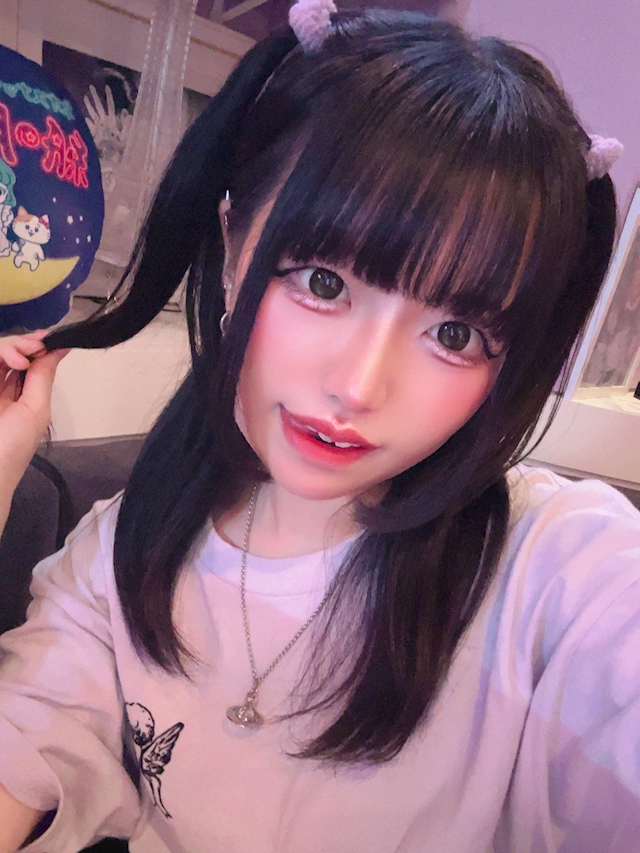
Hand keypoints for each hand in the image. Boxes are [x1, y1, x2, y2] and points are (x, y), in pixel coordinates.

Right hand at [0, 331, 68, 533]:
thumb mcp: (35, 410)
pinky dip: (0, 354)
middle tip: (31, 348)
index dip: (37, 345)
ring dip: (9, 348)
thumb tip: (64, 346)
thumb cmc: (12, 445)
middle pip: (11, 352)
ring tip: (19, 360)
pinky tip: (11, 362)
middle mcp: (3, 388)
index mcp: (23, 395)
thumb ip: (44, 376)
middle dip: (23, 344)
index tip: (46, 338)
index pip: (30, 360)